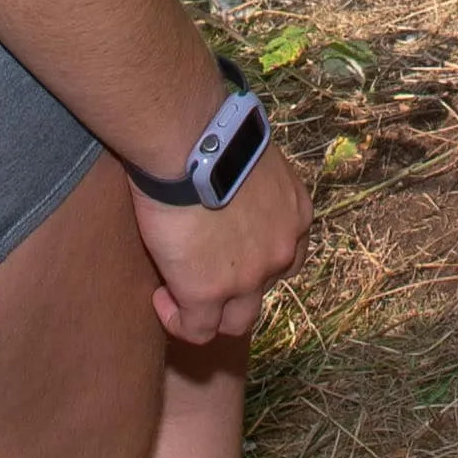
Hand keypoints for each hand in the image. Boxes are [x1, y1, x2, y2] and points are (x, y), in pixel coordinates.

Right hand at [132, 144, 307, 347]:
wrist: (191, 137)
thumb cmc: (212, 128)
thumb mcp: (250, 152)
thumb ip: (248, 176)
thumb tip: (225, 168)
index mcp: (295, 215)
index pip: (285, 256)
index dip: (254, 260)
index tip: (225, 250)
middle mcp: (281, 251)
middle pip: (263, 292)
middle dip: (233, 289)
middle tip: (200, 270)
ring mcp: (248, 278)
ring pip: (235, 322)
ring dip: (209, 313)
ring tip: (178, 292)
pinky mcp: (207, 292)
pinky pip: (197, 329)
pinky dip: (178, 320)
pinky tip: (161, 298)